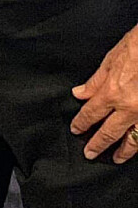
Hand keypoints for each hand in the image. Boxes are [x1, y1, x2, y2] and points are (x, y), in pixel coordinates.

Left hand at [71, 24, 137, 162]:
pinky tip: (136, 143)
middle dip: (98, 144)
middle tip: (89, 153)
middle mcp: (128, 107)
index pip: (91, 114)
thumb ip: (94, 82)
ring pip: (134, 139)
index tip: (76, 129)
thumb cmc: (135, 49)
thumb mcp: (109, 62)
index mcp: (112, 93)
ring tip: (116, 158)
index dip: (81, 123)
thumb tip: (80, 94)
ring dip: (124, 151)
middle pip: (110, 132)